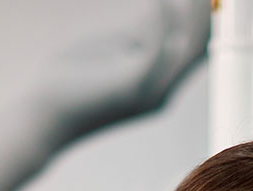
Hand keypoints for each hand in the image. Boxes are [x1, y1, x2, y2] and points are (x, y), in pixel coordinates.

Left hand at [35, 0, 209, 147]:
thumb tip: (164, 9)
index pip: (199, 48)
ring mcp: (150, 92)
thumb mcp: (115, 49)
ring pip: (188, 49)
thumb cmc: (71, 82)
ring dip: (194, 14)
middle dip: (208, 14)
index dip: (209, 20)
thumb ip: (141, 35)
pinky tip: (158, 0)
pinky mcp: (131, 87)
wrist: (43, 117)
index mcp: (160, 82)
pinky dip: (161, 22)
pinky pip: (157, 51)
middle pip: (202, 47)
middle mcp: (163, 89)